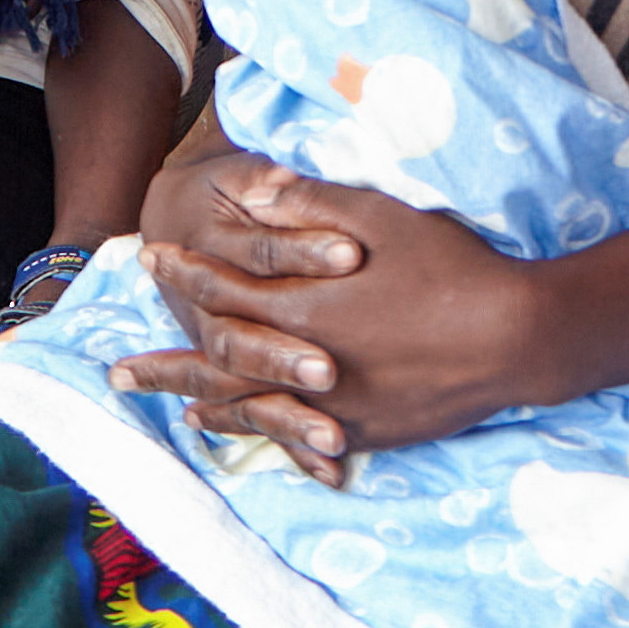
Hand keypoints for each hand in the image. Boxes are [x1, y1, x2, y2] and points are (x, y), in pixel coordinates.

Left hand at [121, 167, 559, 475]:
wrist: (511, 337)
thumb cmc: (448, 264)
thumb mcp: (378, 214)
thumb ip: (309, 205)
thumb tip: (252, 191)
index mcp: (301, 302)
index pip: (223, 287)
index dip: (183, 273)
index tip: (147, 260)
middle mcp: (302, 359)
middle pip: (215, 361)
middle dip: (164, 362)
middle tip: (117, 371)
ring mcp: (330, 404)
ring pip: (248, 406)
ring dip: (202, 401)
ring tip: (167, 402)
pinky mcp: (360, 431)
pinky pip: (292, 436)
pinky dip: (256, 431)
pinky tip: (236, 429)